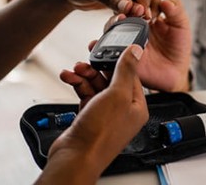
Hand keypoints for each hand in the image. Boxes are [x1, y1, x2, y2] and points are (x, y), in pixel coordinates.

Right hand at [37, 45, 147, 183]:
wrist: (75, 156)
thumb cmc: (100, 133)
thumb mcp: (116, 94)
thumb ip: (126, 70)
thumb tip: (136, 51)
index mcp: (137, 106)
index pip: (131, 75)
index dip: (118, 60)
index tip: (107, 49)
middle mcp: (123, 110)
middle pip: (111, 79)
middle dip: (96, 68)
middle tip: (85, 61)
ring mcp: (105, 113)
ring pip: (96, 85)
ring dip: (84, 75)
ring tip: (74, 70)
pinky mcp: (90, 116)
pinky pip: (85, 94)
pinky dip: (77, 85)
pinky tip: (69, 78)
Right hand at [59, 0, 191, 100]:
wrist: (175, 72)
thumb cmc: (178, 46)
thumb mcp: (181, 25)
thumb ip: (176, 12)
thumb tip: (166, 1)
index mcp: (145, 15)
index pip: (135, 1)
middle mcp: (132, 26)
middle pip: (120, 13)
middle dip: (120, 8)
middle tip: (125, 7)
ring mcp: (125, 41)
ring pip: (111, 29)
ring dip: (111, 24)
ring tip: (116, 21)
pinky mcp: (120, 57)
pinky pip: (106, 51)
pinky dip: (98, 47)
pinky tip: (95, 44)